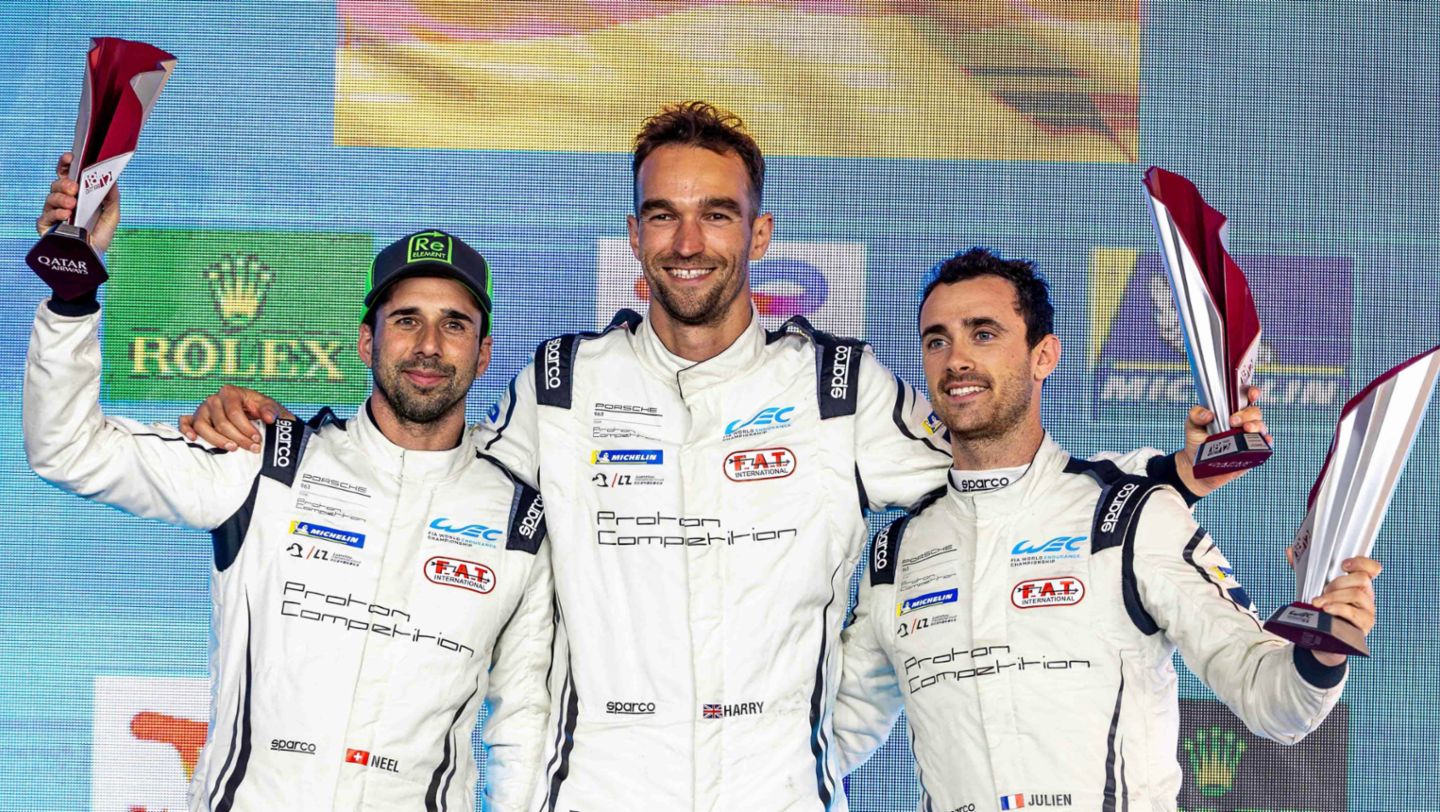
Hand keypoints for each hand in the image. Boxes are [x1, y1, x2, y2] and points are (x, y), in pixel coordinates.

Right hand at [39, 152, 120, 251]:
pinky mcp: (45, 227)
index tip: (71, 157)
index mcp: (75, 195)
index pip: (66, 174)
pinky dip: (56, 213)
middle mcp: (61, 201)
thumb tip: (113, 180)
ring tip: (72, 204)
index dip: (66, 164)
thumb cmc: (99, 235)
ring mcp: (52, 213)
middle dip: (64, 183)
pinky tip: (65, 215)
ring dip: (61, 198)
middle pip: (56, 184)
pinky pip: (46, 216)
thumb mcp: (111, 216)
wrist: (92, 257)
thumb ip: (113, 198)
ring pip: (50, 198)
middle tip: (74, 188)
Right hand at [179, 384, 293, 452]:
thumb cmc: (259, 409)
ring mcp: (202, 409)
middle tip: (252, 448)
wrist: (252, 414)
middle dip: (238, 438)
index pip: (234, 413)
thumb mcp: (269, 406)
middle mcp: (213, 399)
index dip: (246, 428)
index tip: (257, 439)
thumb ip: (270, 410)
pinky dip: (186, 429)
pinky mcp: (195, 419)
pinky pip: (185, 422)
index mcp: (229, 392)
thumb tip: (269, 418)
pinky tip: (193, 439)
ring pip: (202, 426)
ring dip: (217, 440)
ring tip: (232, 448)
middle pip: (220, 422)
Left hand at [1174, 385, 1269, 496]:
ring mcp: (1248, 435)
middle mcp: (1242, 421)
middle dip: (1246, 414)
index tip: (1252, 394)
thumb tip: (1208, 414)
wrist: (1196, 464)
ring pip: (1261, 426)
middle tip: (1233, 421)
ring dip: (1255, 426)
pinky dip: (1266, 441)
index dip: (1252, 392)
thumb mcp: (1192, 424)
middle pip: (1254, 411)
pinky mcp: (1252, 450)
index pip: (1245, 396)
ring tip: (1244, 430)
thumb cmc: (1197, 440)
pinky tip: (1262, 440)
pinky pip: (1264, 444)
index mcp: (1230, 410)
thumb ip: (1195, 414)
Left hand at [1310, 556, 1381, 665]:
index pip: (1372, 568)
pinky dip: (1338, 609)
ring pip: (1357, 594)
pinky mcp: (1364, 626)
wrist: (1320, 639)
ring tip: (1318, 603)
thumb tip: (1291, 551)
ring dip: (1333, 596)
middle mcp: (1367, 596)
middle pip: (1362, 579)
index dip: (1362, 562)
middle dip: (1338, 582)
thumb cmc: (1320, 611)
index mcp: (1358, 584)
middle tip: (1323, 591)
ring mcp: (1367, 611)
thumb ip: (1304, 569)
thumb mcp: (1313, 589)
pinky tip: (1326, 610)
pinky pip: (1354, 613)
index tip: (1343, 565)